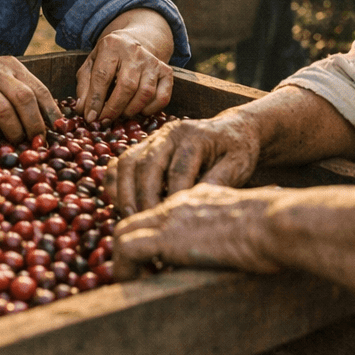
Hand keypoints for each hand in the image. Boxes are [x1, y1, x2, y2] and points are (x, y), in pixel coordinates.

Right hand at [0, 49, 58, 142]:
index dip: (51, 111)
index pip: (39, 89)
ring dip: (14, 131)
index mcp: (11, 67)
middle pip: (25, 99)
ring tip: (16, 140)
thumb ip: (20, 87)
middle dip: (34, 124)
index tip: (57, 129)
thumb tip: (45, 118)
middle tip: (36, 140)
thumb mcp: (1, 71)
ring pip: (4, 112)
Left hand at [74, 28, 171, 125]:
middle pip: (127, 85)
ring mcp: (152, 61)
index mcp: (111, 46)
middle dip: (114, 108)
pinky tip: (140, 110)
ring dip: (132, 110)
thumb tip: (83, 110)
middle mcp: (134, 51)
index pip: (102, 76)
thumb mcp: (90, 65)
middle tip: (105, 121)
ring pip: (146, 92)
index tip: (91, 117)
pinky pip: (162, 97)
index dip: (95, 100)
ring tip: (121, 115)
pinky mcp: (166, 71)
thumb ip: (84, 87)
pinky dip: (151, 109)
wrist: (134, 42)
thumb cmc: (108, 59)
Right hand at [105, 110, 261, 216]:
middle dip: (143, 197)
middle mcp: (170, 132)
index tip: (173, 225)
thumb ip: (220, 182)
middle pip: (147, 165)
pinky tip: (120, 204)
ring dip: (124, 191)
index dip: (173, 198)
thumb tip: (197, 205)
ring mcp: (154, 137)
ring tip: (130, 217)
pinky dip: (115, 182)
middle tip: (146, 223)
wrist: (232, 129)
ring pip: (128, 162)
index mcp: (195, 136)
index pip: (178, 170)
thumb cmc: (238, 150)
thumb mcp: (239, 165)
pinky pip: (120, 162)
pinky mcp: (144, 146)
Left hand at [111, 184, 287, 279]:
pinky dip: (123, 268)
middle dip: (126, 246)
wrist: (274, 222)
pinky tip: (132, 284)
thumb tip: (248, 247)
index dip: (149, 237)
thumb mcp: (248, 222)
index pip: (158, 214)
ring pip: (122, 231)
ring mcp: (171, 219)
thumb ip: (235, 229)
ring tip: (129, 281)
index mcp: (196, 198)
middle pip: (133, 219)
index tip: (151, 261)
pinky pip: (127, 249)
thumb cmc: (275, 225)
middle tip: (131, 272)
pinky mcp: (168, 238)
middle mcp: (177, 205)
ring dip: (120, 259)